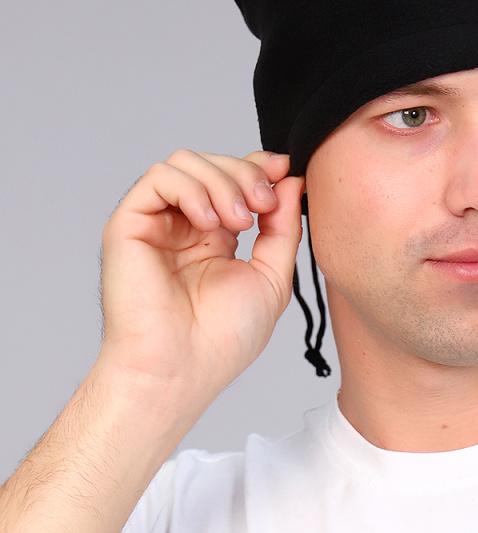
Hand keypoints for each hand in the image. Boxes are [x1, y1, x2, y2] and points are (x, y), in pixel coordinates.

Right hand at [98, 149, 302, 404]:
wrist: (182, 369)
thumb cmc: (221, 340)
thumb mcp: (271, 276)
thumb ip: (282, 227)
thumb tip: (292, 181)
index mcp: (214, 237)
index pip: (233, 179)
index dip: (259, 167)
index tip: (286, 172)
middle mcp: (183, 226)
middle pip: (213, 164)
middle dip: (246, 173)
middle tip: (264, 203)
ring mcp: (156, 224)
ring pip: (185, 162)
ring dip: (222, 181)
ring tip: (239, 220)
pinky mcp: (129, 224)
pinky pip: (159, 178)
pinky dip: (191, 188)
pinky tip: (208, 222)